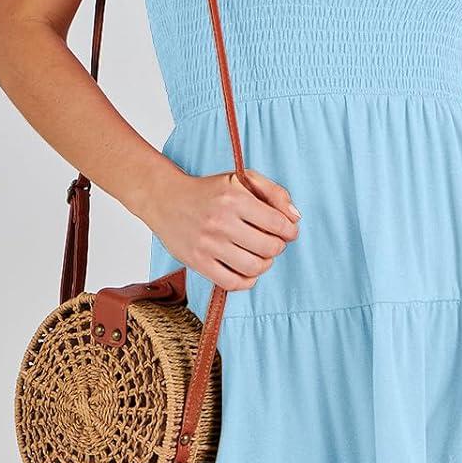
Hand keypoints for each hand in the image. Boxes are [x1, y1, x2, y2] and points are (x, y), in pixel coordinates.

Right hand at [148, 166, 300, 291]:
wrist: (166, 199)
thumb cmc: (209, 190)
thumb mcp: (242, 179)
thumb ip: (274, 192)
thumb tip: (295, 218)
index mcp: (235, 198)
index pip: (279, 223)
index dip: (290, 231)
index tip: (287, 232)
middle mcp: (221, 222)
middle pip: (270, 247)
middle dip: (278, 247)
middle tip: (271, 242)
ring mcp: (208, 244)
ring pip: (254, 267)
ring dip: (265, 264)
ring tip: (260, 256)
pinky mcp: (198, 262)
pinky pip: (232, 283)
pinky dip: (247, 281)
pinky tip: (246, 269)